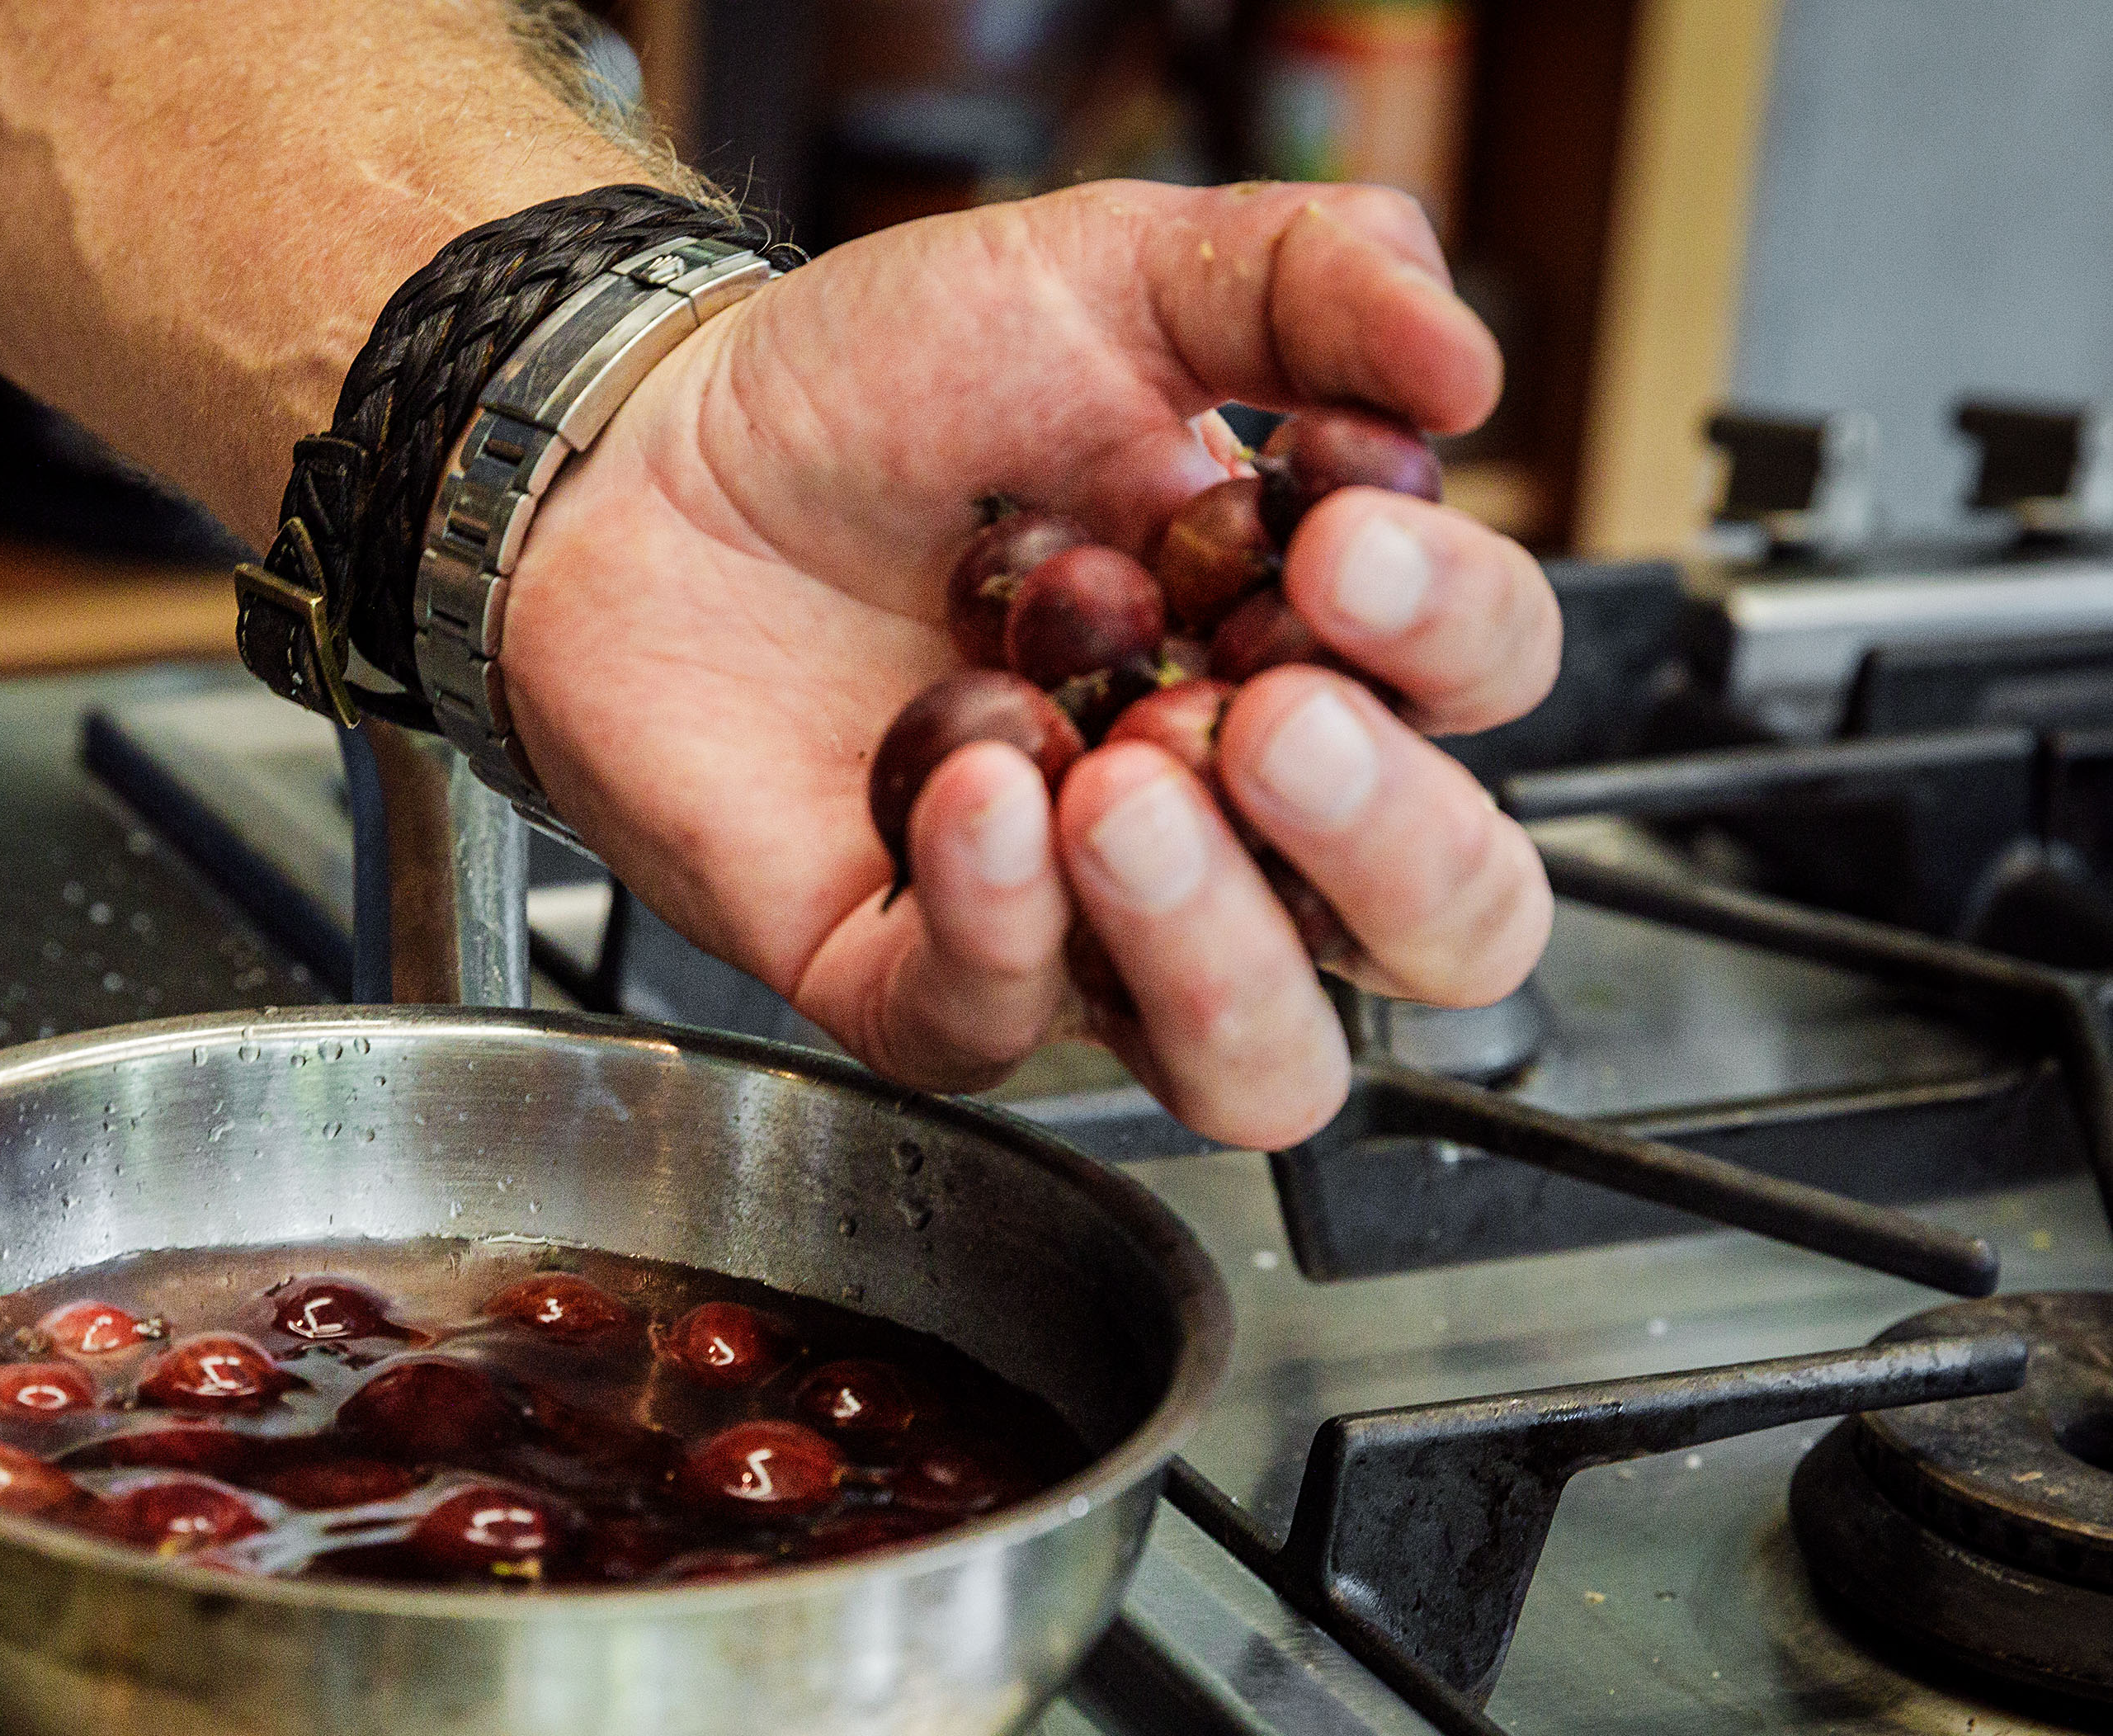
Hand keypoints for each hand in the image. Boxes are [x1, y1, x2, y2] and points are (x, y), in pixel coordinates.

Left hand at [496, 180, 1558, 1149]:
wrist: (653, 452)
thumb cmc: (887, 389)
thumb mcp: (1113, 274)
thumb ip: (1309, 280)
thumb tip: (1469, 369)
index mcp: (1312, 649)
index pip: (1481, 702)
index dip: (1452, 633)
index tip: (1337, 538)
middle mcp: (1227, 816)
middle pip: (1437, 934)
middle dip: (1389, 837)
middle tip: (1271, 715)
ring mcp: (1080, 923)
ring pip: (1254, 1063)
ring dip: (1222, 939)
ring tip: (1125, 782)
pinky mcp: (907, 978)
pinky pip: (997, 1025)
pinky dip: (1003, 918)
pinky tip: (974, 783)